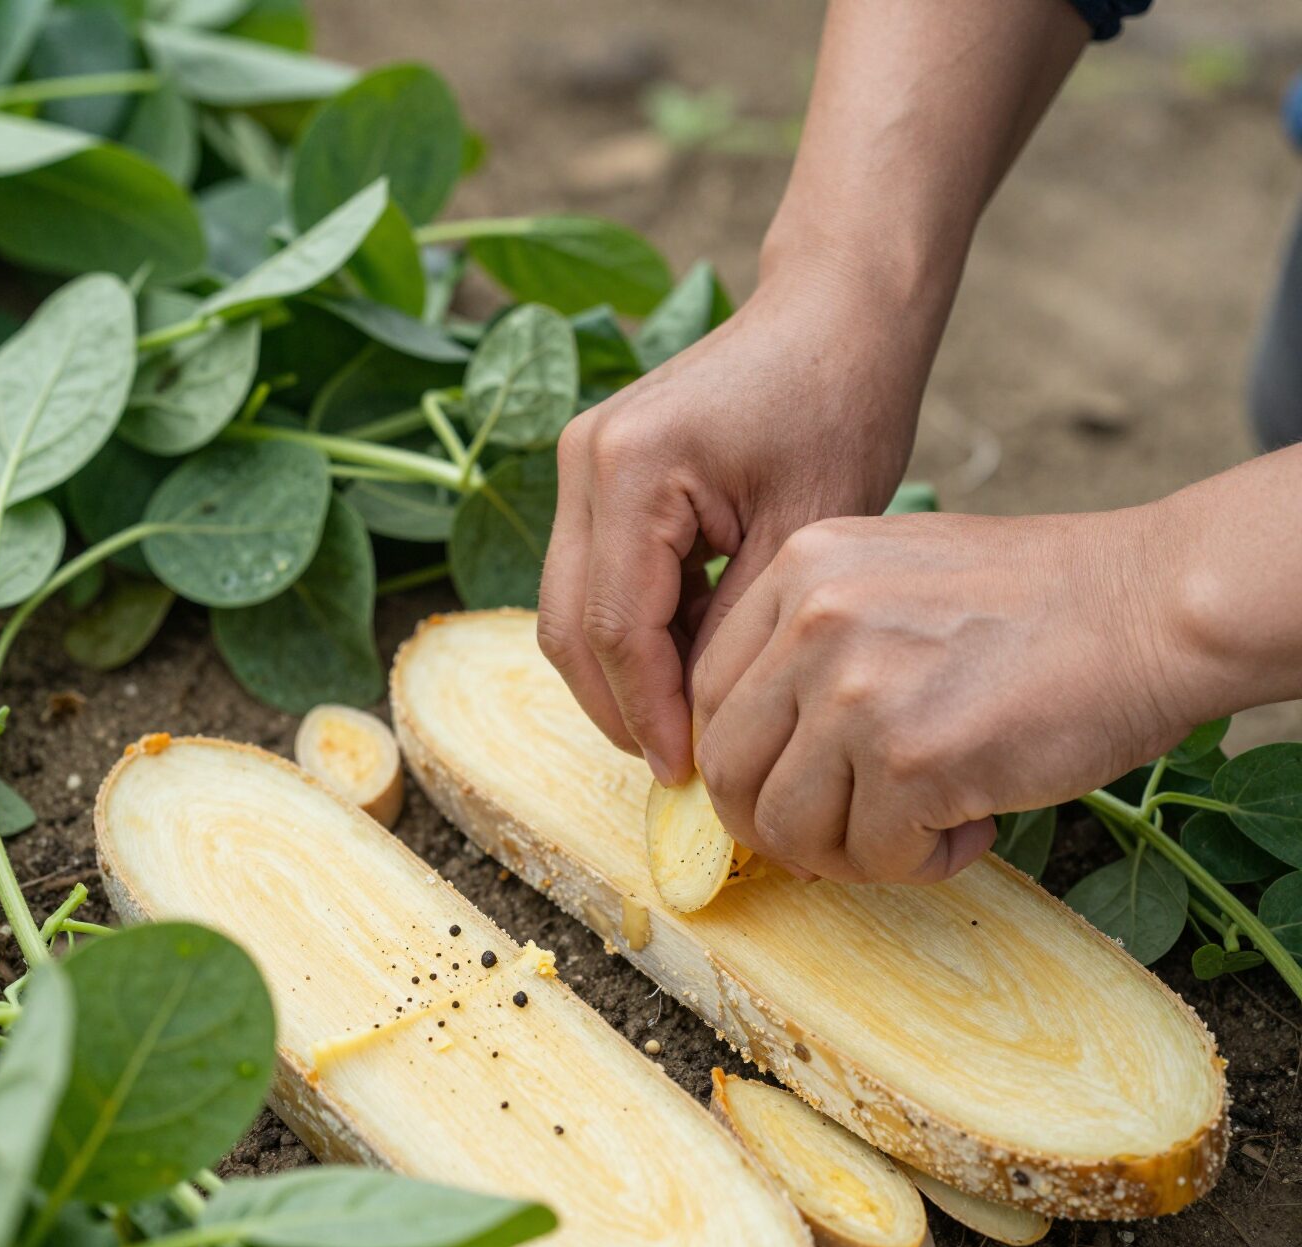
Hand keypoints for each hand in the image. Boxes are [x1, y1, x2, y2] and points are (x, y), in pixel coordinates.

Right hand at [536, 261, 932, 786]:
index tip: (689, 775)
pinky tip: (694, 657)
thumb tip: (698, 726)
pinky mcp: (598, 472)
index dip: (648, 714)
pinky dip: (636, 630)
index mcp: (629, 469)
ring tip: (693, 719)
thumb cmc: (840, 402)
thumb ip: (735, 633)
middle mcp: (582, 462)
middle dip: (620, 707)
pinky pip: (596, 577)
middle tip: (681, 765)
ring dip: (623, 673)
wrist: (834, 312)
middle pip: (565, 626)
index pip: (612, 629)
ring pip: (569, 608)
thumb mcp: (804, 534)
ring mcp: (581, 463)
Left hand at [691, 509, 1200, 883]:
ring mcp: (855, 690)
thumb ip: (811, 646)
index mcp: (798, 569)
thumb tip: (760, 756)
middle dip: (780, 825)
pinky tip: (970, 828)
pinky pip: (871, 856)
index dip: (742, 762)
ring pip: (786, 827)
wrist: (1154, 606)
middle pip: (728, 770)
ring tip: (919, 830)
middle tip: (844, 834)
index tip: (785, 791)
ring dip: (848, 854)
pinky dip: (917, 865)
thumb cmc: (1034, 603)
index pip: (706, 696)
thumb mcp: (891, 577)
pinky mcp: (911, 759)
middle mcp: (812, 622)